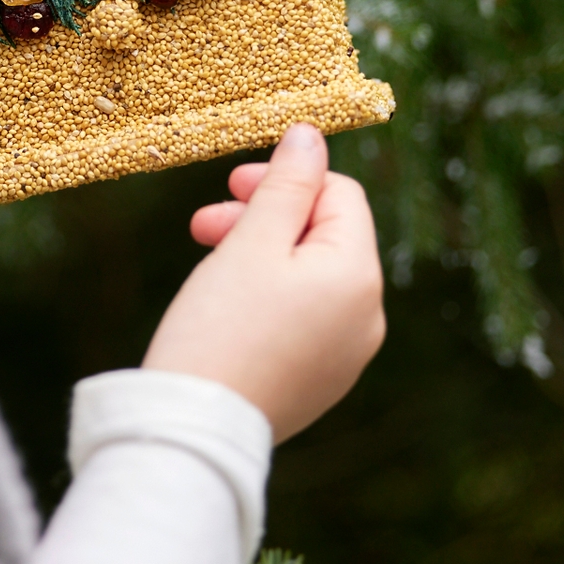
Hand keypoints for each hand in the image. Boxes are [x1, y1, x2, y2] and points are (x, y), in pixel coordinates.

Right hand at [142, 123, 384, 441]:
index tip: (231, 184)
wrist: (196, 428)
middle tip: (204, 223)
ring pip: (311, 277)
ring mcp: (346, 356)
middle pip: (325, 237)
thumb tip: (311, 135)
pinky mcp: (320, 382)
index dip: (287, 179)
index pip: (340, 196)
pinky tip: (224, 303)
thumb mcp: (251, 241)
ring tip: (206, 260)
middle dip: (265, 218)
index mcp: (359, 277)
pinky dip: (268, 297)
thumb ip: (286, 184)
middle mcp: (367, 318)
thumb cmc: (220, 326)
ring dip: (261, 254)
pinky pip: (304, 318)